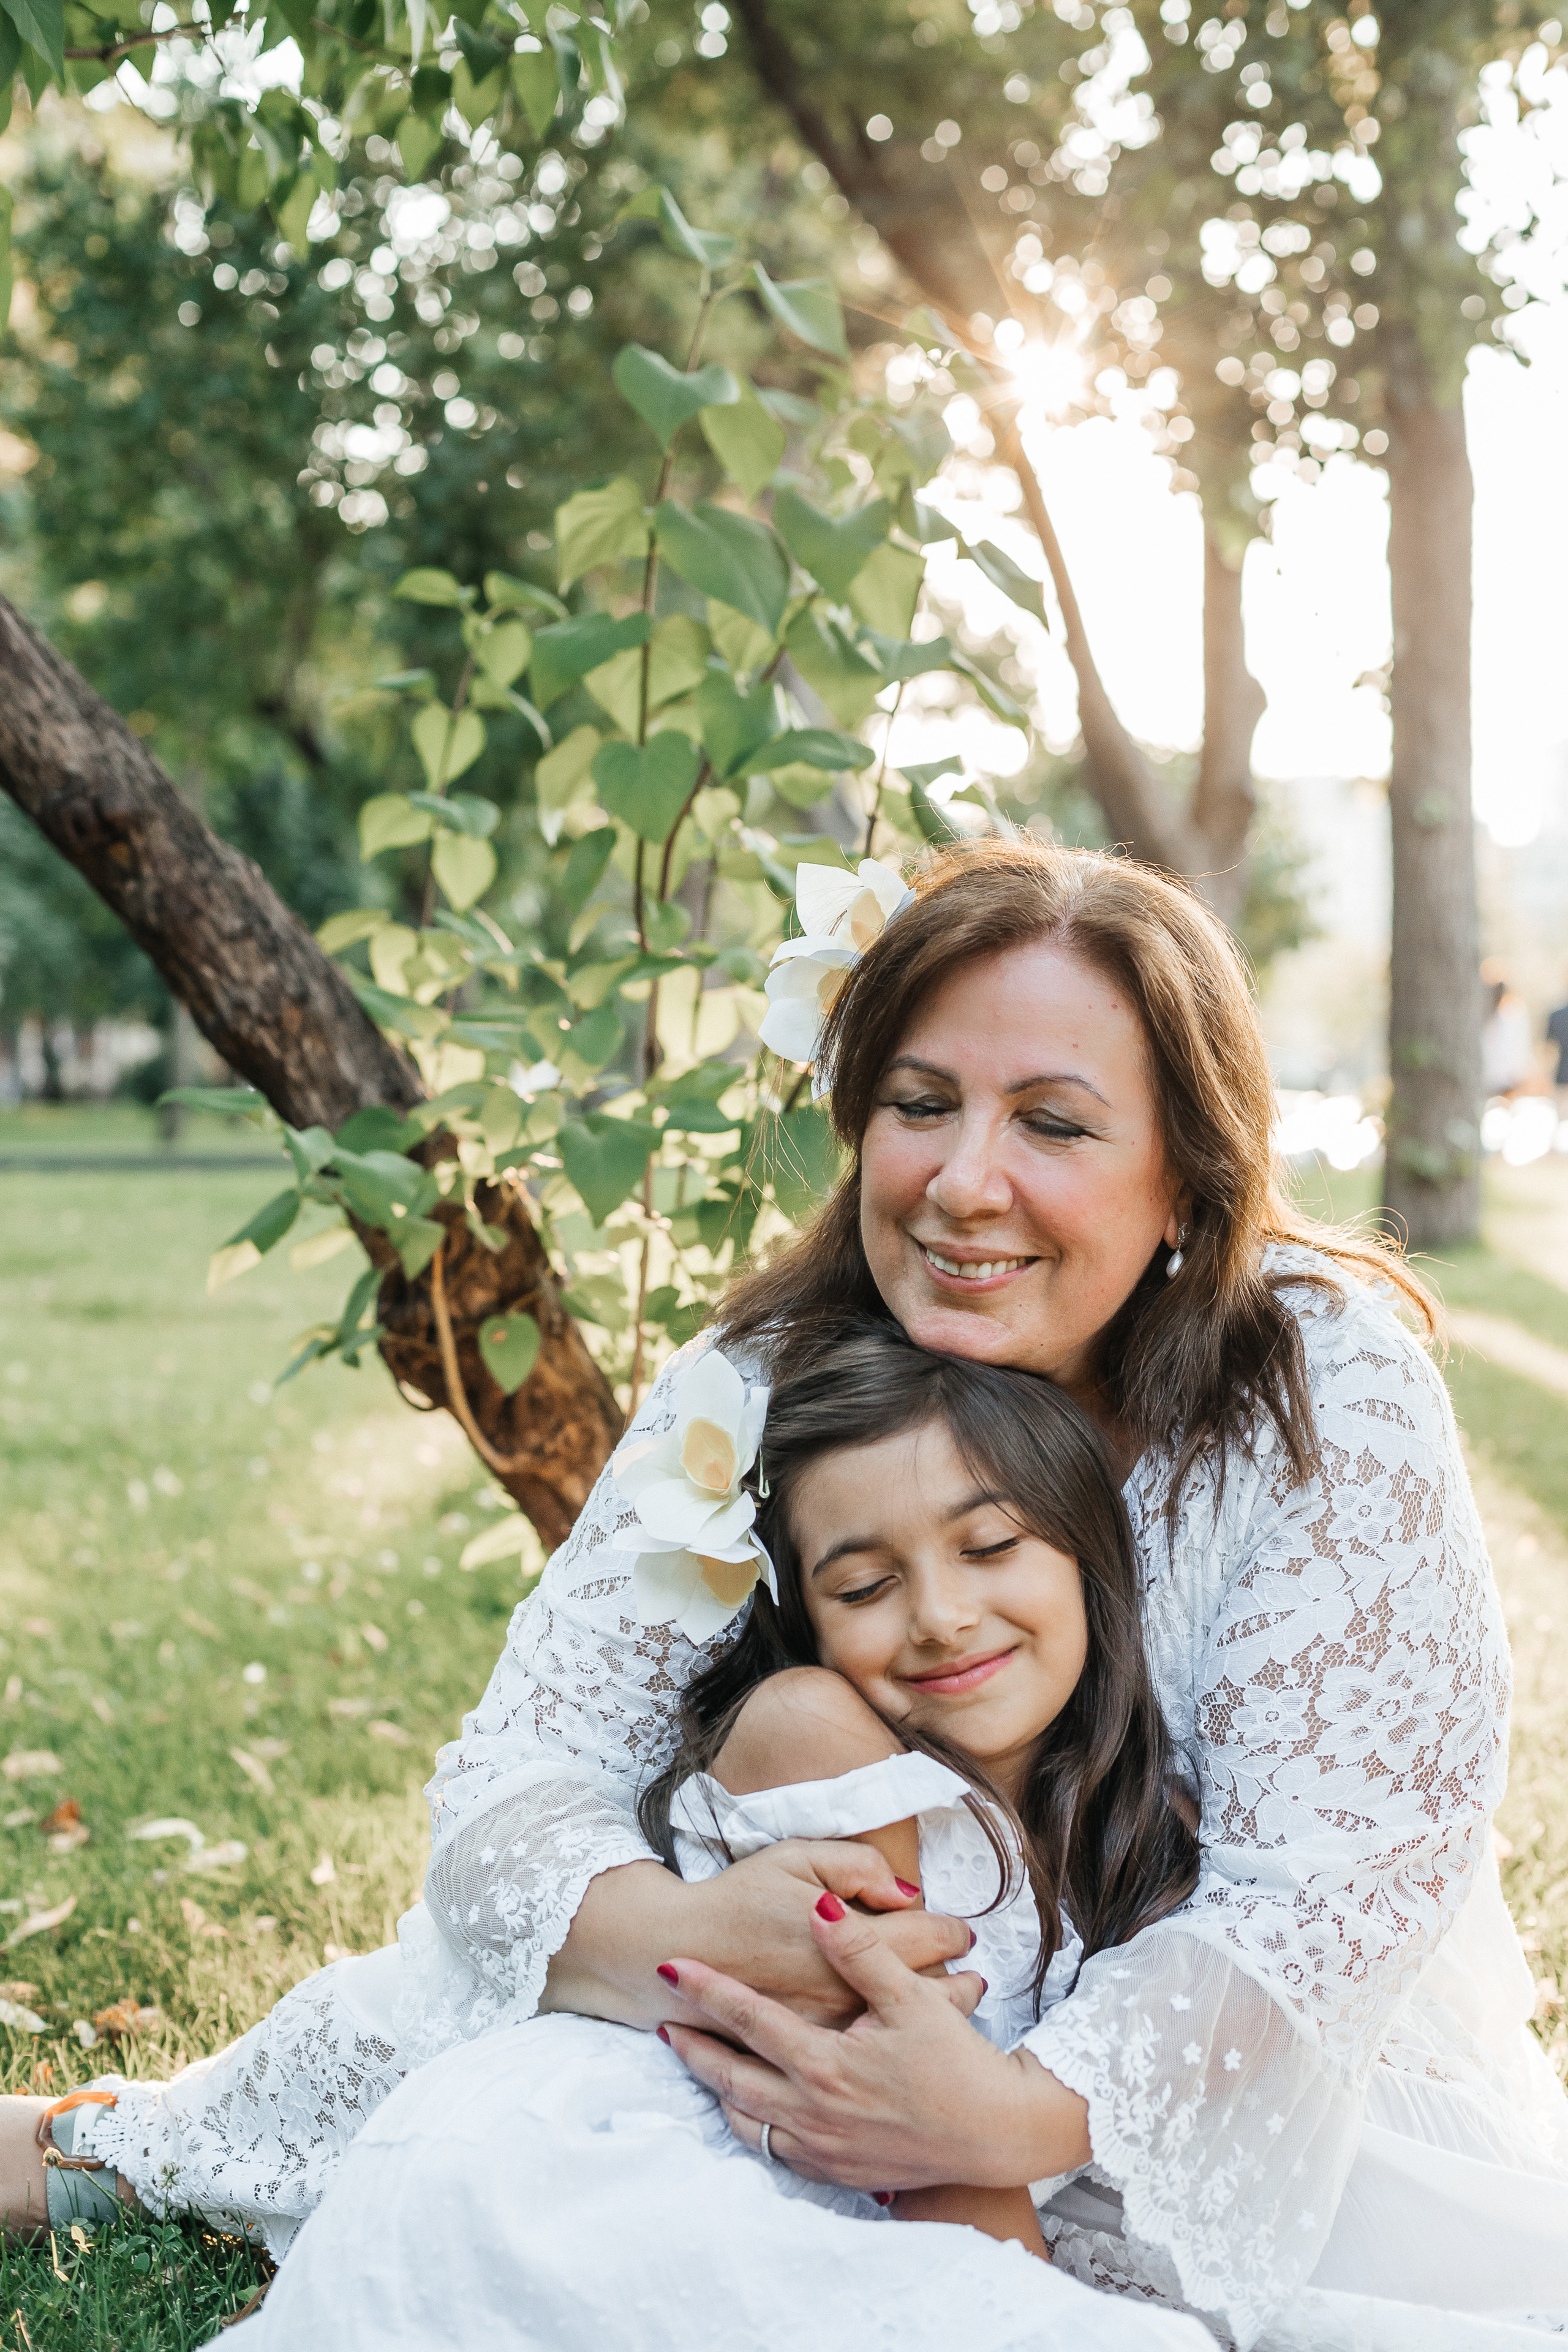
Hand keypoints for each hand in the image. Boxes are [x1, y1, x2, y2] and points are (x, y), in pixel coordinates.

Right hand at [541, 1844, 975, 2032]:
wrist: (671, 1949)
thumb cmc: (736, 1899)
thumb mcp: (795, 1857)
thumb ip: (855, 1866)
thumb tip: (904, 1891)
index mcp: (844, 1945)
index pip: (924, 1939)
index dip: (950, 1934)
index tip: (963, 1933)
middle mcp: (840, 2000)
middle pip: (926, 1995)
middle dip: (956, 1985)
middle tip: (974, 1979)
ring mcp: (823, 2040)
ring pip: (902, 2038)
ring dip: (935, 2022)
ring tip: (957, 2009)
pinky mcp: (801, 2067)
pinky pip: (866, 2067)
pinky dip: (894, 2055)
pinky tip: (907, 2043)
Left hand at [659, 1893, 1090, 2192]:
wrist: (997, 2135)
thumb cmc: (958, 2064)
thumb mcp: (913, 1998)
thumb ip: (862, 1952)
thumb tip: (820, 1911)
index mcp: (825, 2064)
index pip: (749, 2020)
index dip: (707, 1991)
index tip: (671, 1968)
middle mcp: (813, 2111)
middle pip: (731, 2078)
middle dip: (694, 2049)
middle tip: (663, 2022)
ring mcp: (823, 2147)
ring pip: (747, 2121)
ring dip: (718, 2090)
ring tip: (697, 2062)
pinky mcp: (838, 2170)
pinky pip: (776, 2150)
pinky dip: (753, 2126)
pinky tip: (751, 2111)